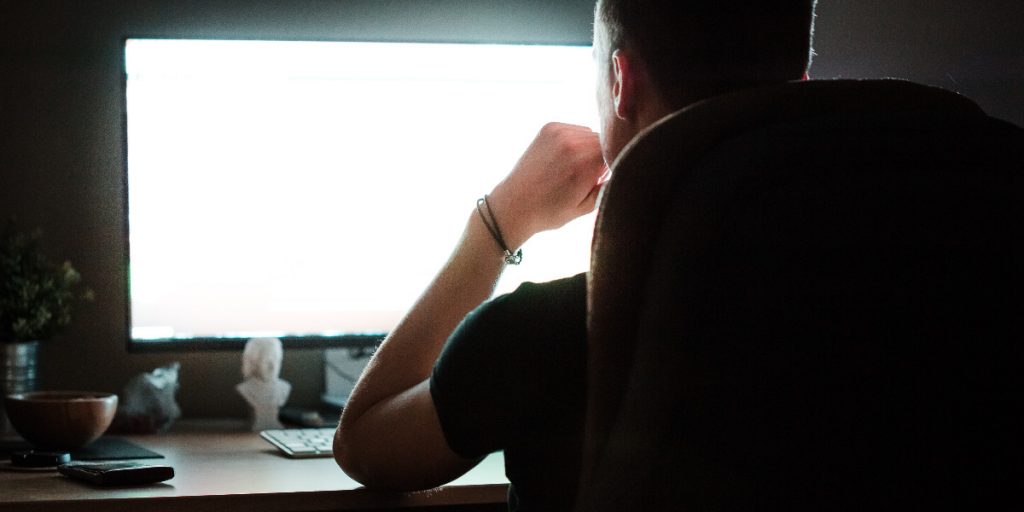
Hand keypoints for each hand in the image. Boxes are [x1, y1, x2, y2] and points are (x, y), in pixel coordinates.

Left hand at [486, 123, 606, 248]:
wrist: (513, 204)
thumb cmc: (549, 211)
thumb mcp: (586, 208)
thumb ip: (608, 186)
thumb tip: (624, 170)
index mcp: (586, 164)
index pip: (617, 152)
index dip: (615, 164)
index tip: (606, 178)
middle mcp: (574, 143)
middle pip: (604, 142)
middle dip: (601, 156)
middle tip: (588, 176)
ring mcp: (560, 132)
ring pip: (590, 134)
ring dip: (588, 147)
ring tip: (573, 168)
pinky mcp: (549, 127)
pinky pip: (575, 129)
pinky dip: (574, 141)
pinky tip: (562, 159)